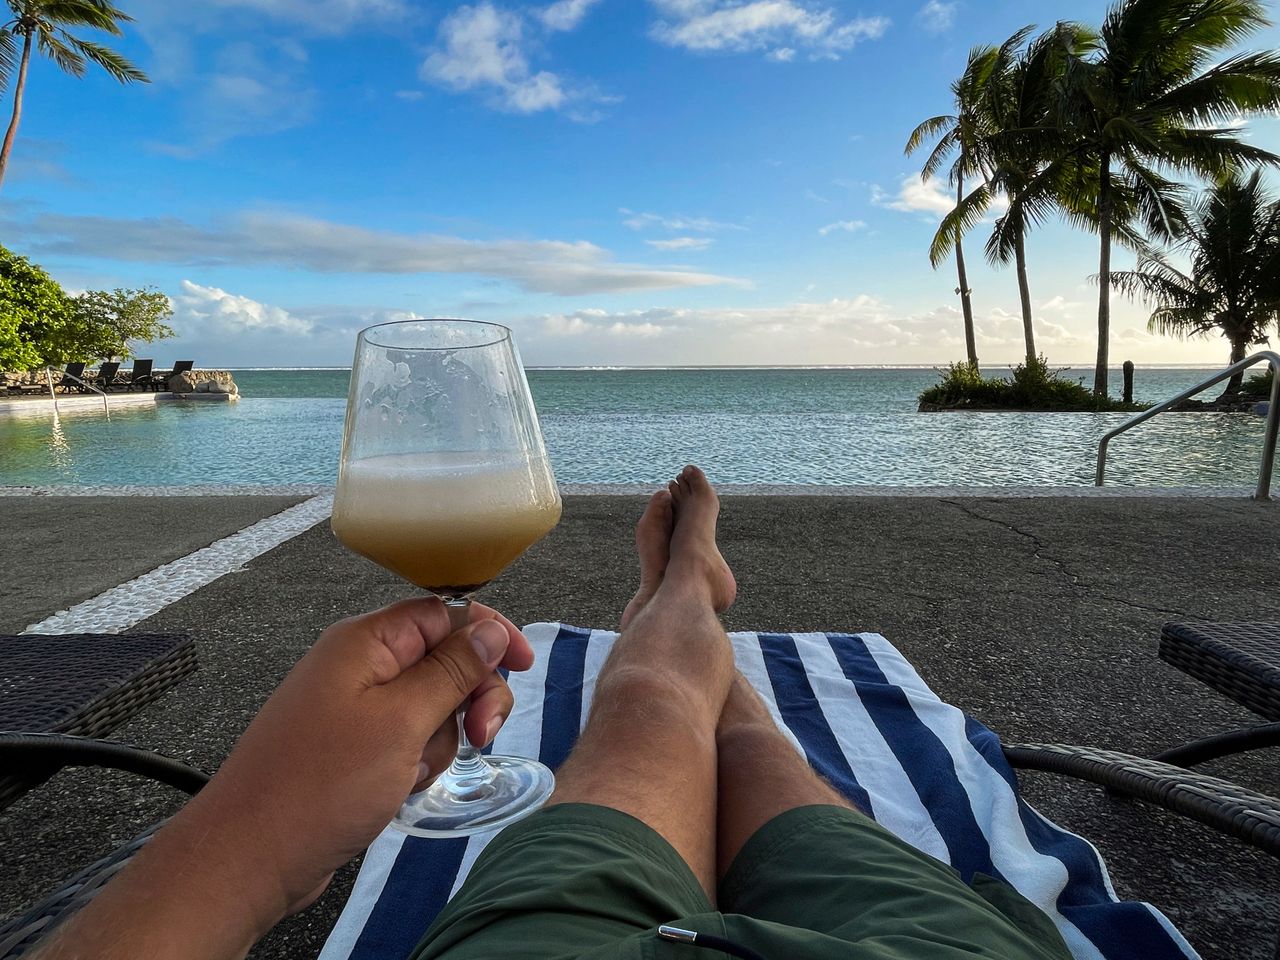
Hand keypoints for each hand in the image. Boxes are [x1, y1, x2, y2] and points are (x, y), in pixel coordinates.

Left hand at [35, 598, 532, 959]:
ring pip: (433, 706)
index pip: (445, 613)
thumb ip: (452, 669)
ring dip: (441, 739)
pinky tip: (398, 787)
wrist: (251, 857)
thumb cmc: (318, 786)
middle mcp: (361, 667)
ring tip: (414, 772)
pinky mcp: (355, 747)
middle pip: (445, 660)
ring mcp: (357, 708)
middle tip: (482, 733)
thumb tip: (490, 628)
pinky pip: (409, 740)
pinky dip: (417, 762)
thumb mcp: (402, 721)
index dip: (488, 634)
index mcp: (366, 643)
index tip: (522, 664)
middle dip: (470, 697)